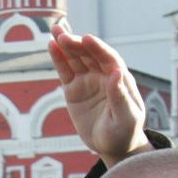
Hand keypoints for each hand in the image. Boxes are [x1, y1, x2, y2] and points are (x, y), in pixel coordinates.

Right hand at [49, 25, 151, 167]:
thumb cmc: (125, 132)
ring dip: (66, 45)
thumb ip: (121, 97)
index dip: (98, 48)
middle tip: (63, 35)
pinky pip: (65, 71)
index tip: (87, 39)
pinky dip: (58, 58)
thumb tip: (117, 73)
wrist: (113, 146)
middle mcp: (104, 75)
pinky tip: (51, 46)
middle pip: (89, 54)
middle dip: (77, 44)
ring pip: (76, 58)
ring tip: (55, 31)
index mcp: (120, 79)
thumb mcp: (127, 118)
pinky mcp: (74, 89)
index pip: (108, 58)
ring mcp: (88, 80)